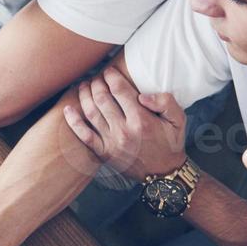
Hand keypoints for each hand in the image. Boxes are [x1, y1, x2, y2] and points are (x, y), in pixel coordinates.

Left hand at [63, 66, 186, 177]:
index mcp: (141, 119)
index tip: (109, 71)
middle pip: (102, 98)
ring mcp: (111, 142)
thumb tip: (142, 95)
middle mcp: (124, 130)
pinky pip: (84, 135)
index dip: (111, 76)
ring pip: (91, 112)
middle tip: (96, 78)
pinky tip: (67, 109)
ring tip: (83, 86)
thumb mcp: (178, 120)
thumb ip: (165, 101)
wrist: (163, 174)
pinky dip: (73, 121)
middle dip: (96, 83)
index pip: (119, 90)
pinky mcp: (103, 153)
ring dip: (84, 96)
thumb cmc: (170, 143)